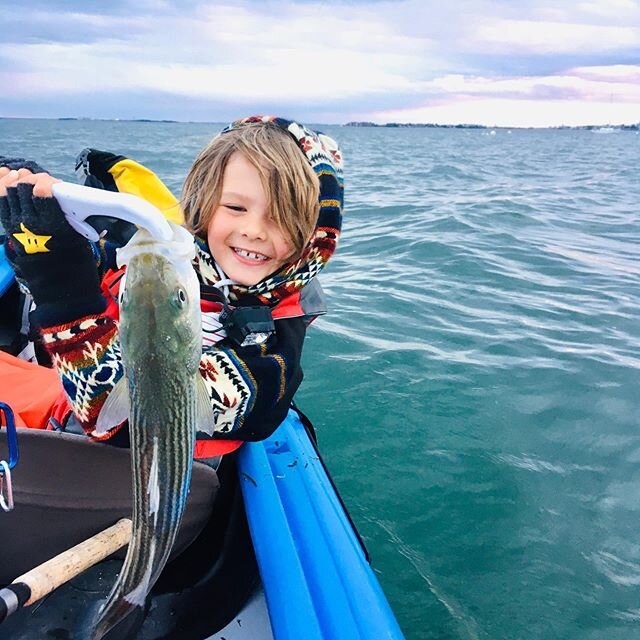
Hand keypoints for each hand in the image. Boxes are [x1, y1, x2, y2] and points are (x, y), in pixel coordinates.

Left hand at [0, 159, 105, 325]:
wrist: (62, 291)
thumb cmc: (77, 266)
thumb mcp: (80, 238)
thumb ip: (69, 215)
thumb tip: (61, 197)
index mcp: (51, 226)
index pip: (39, 191)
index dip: (45, 182)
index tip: (55, 184)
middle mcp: (29, 225)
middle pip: (20, 189)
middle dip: (31, 181)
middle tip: (43, 185)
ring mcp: (15, 228)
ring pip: (7, 194)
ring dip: (18, 187)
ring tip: (30, 189)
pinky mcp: (10, 232)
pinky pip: (3, 206)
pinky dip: (8, 196)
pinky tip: (18, 195)